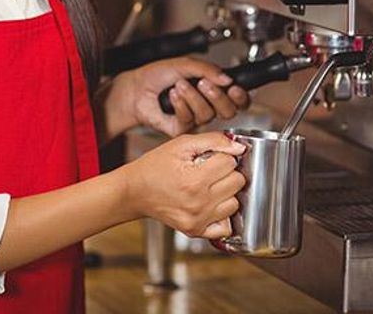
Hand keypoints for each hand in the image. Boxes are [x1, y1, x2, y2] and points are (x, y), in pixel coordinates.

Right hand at [120, 132, 245, 238]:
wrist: (134, 192)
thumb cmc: (155, 166)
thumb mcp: (181, 144)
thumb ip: (213, 141)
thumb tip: (239, 148)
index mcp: (195, 180)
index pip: (231, 162)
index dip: (222, 155)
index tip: (211, 157)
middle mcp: (198, 203)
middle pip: (237, 182)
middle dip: (227, 172)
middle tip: (210, 170)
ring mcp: (198, 220)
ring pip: (235, 203)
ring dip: (226, 193)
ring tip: (209, 186)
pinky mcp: (196, 231)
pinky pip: (226, 226)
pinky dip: (222, 215)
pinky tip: (210, 204)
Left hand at [130, 57, 251, 136]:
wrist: (137, 87)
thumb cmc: (159, 75)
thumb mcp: (185, 64)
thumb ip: (208, 69)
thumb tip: (227, 78)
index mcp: (214, 89)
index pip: (238, 99)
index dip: (240, 96)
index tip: (233, 88)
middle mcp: (208, 106)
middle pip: (228, 111)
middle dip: (217, 97)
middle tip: (204, 83)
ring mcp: (196, 119)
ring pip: (207, 114)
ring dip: (193, 97)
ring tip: (180, 85)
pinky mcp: (182, 129)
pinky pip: (189, 120)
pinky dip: (181, 105)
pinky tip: (172, 95)